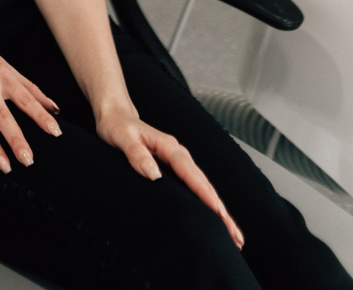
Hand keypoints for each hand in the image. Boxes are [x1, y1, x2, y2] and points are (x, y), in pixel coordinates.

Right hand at [0, 32, 61, 172]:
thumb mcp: (6, 66)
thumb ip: (30, 88)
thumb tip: (55, 107)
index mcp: (3, 76)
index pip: (26, 99)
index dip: (41, 116)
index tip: (55, 132)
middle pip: (3, 117)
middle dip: (16, 140)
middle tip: (28, 160)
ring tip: (6, 167)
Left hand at [96, 108, 243, 249]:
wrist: (116, 116)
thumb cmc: (117, 127)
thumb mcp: (122, 138)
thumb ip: (136, 155)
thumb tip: (154, 175)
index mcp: (169, 148)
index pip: (192, 175)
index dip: (206, 195)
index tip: (218, 214)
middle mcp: (179, 154)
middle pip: (205, 185)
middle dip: (221, 211)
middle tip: (236, 237)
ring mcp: (179, 161)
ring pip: (204, 188)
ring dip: (219, 211)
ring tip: (234, 236)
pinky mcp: (175, 167)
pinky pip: (195, 187)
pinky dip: (207, 203)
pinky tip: (214, 218)